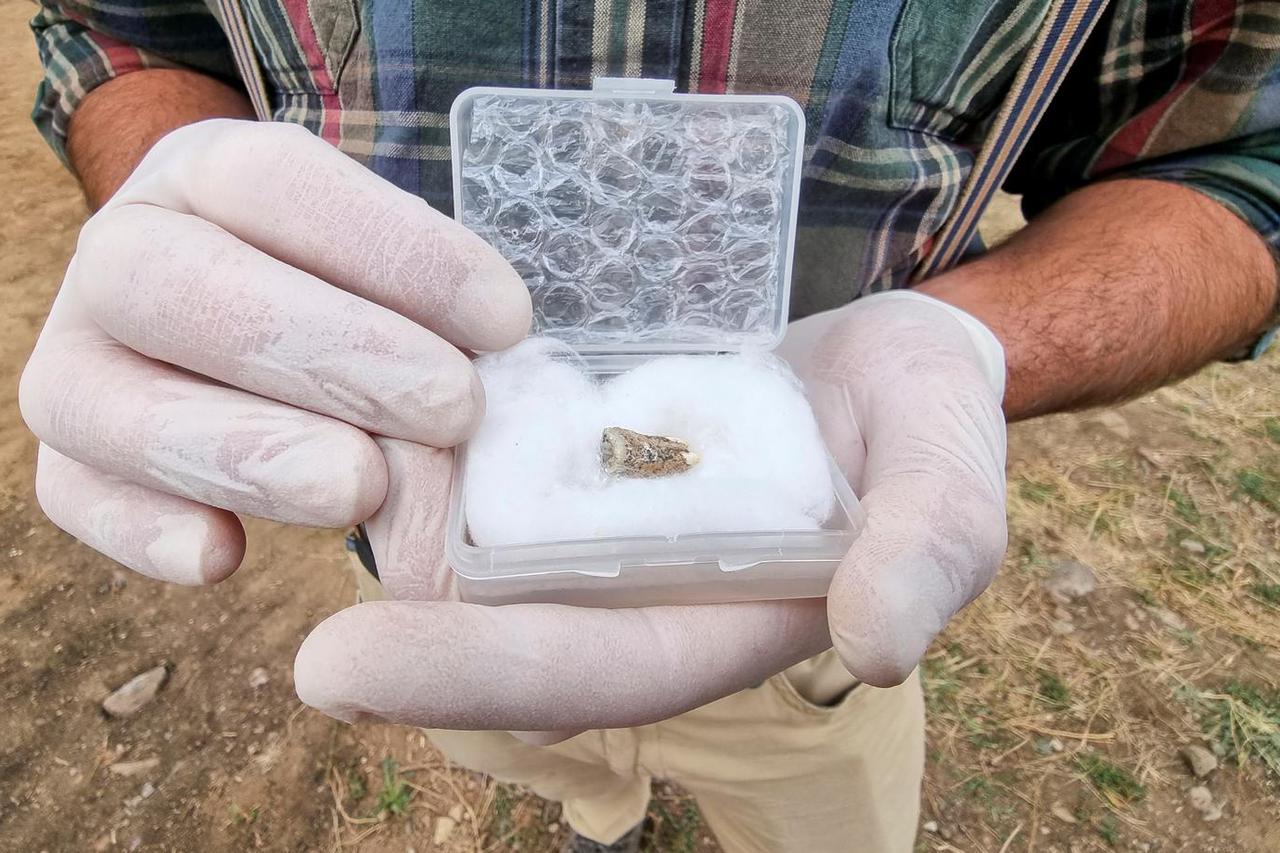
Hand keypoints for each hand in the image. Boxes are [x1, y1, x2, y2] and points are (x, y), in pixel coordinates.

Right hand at [20, 119, 530, 583]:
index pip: (278, 184)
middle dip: (325, 349)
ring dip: (243, 451)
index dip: (394, 250)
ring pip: (110, 398)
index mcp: (205, 175)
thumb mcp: (384, 266)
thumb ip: (425, 305)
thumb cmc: (345, 294)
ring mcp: (77, 356)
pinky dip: (141, 529)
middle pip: (179, 283)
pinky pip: (72, 494)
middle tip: (449, 408)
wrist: (244, 317)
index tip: (506, 321)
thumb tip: (501, 368)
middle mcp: (122, 252)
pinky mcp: (64, 457)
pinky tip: (221, 558)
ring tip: (359, 488)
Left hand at [293, 290, 1007, 730]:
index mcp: (707, 621)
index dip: (470, 681)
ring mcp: (597, 509)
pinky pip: (486, 444)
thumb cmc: (925, 420)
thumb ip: (929, 551)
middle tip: (260, 542)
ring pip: (470, 526)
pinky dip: (418, 426)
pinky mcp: (580, 438)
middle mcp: (630, 581)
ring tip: (279, 441)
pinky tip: (341, 383)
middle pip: (494, 613)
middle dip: (380, 602)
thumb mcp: (950, 476)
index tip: (332, 668)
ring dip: (375, 500)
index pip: (582, 674)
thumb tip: (872, 640)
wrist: (887, 357)